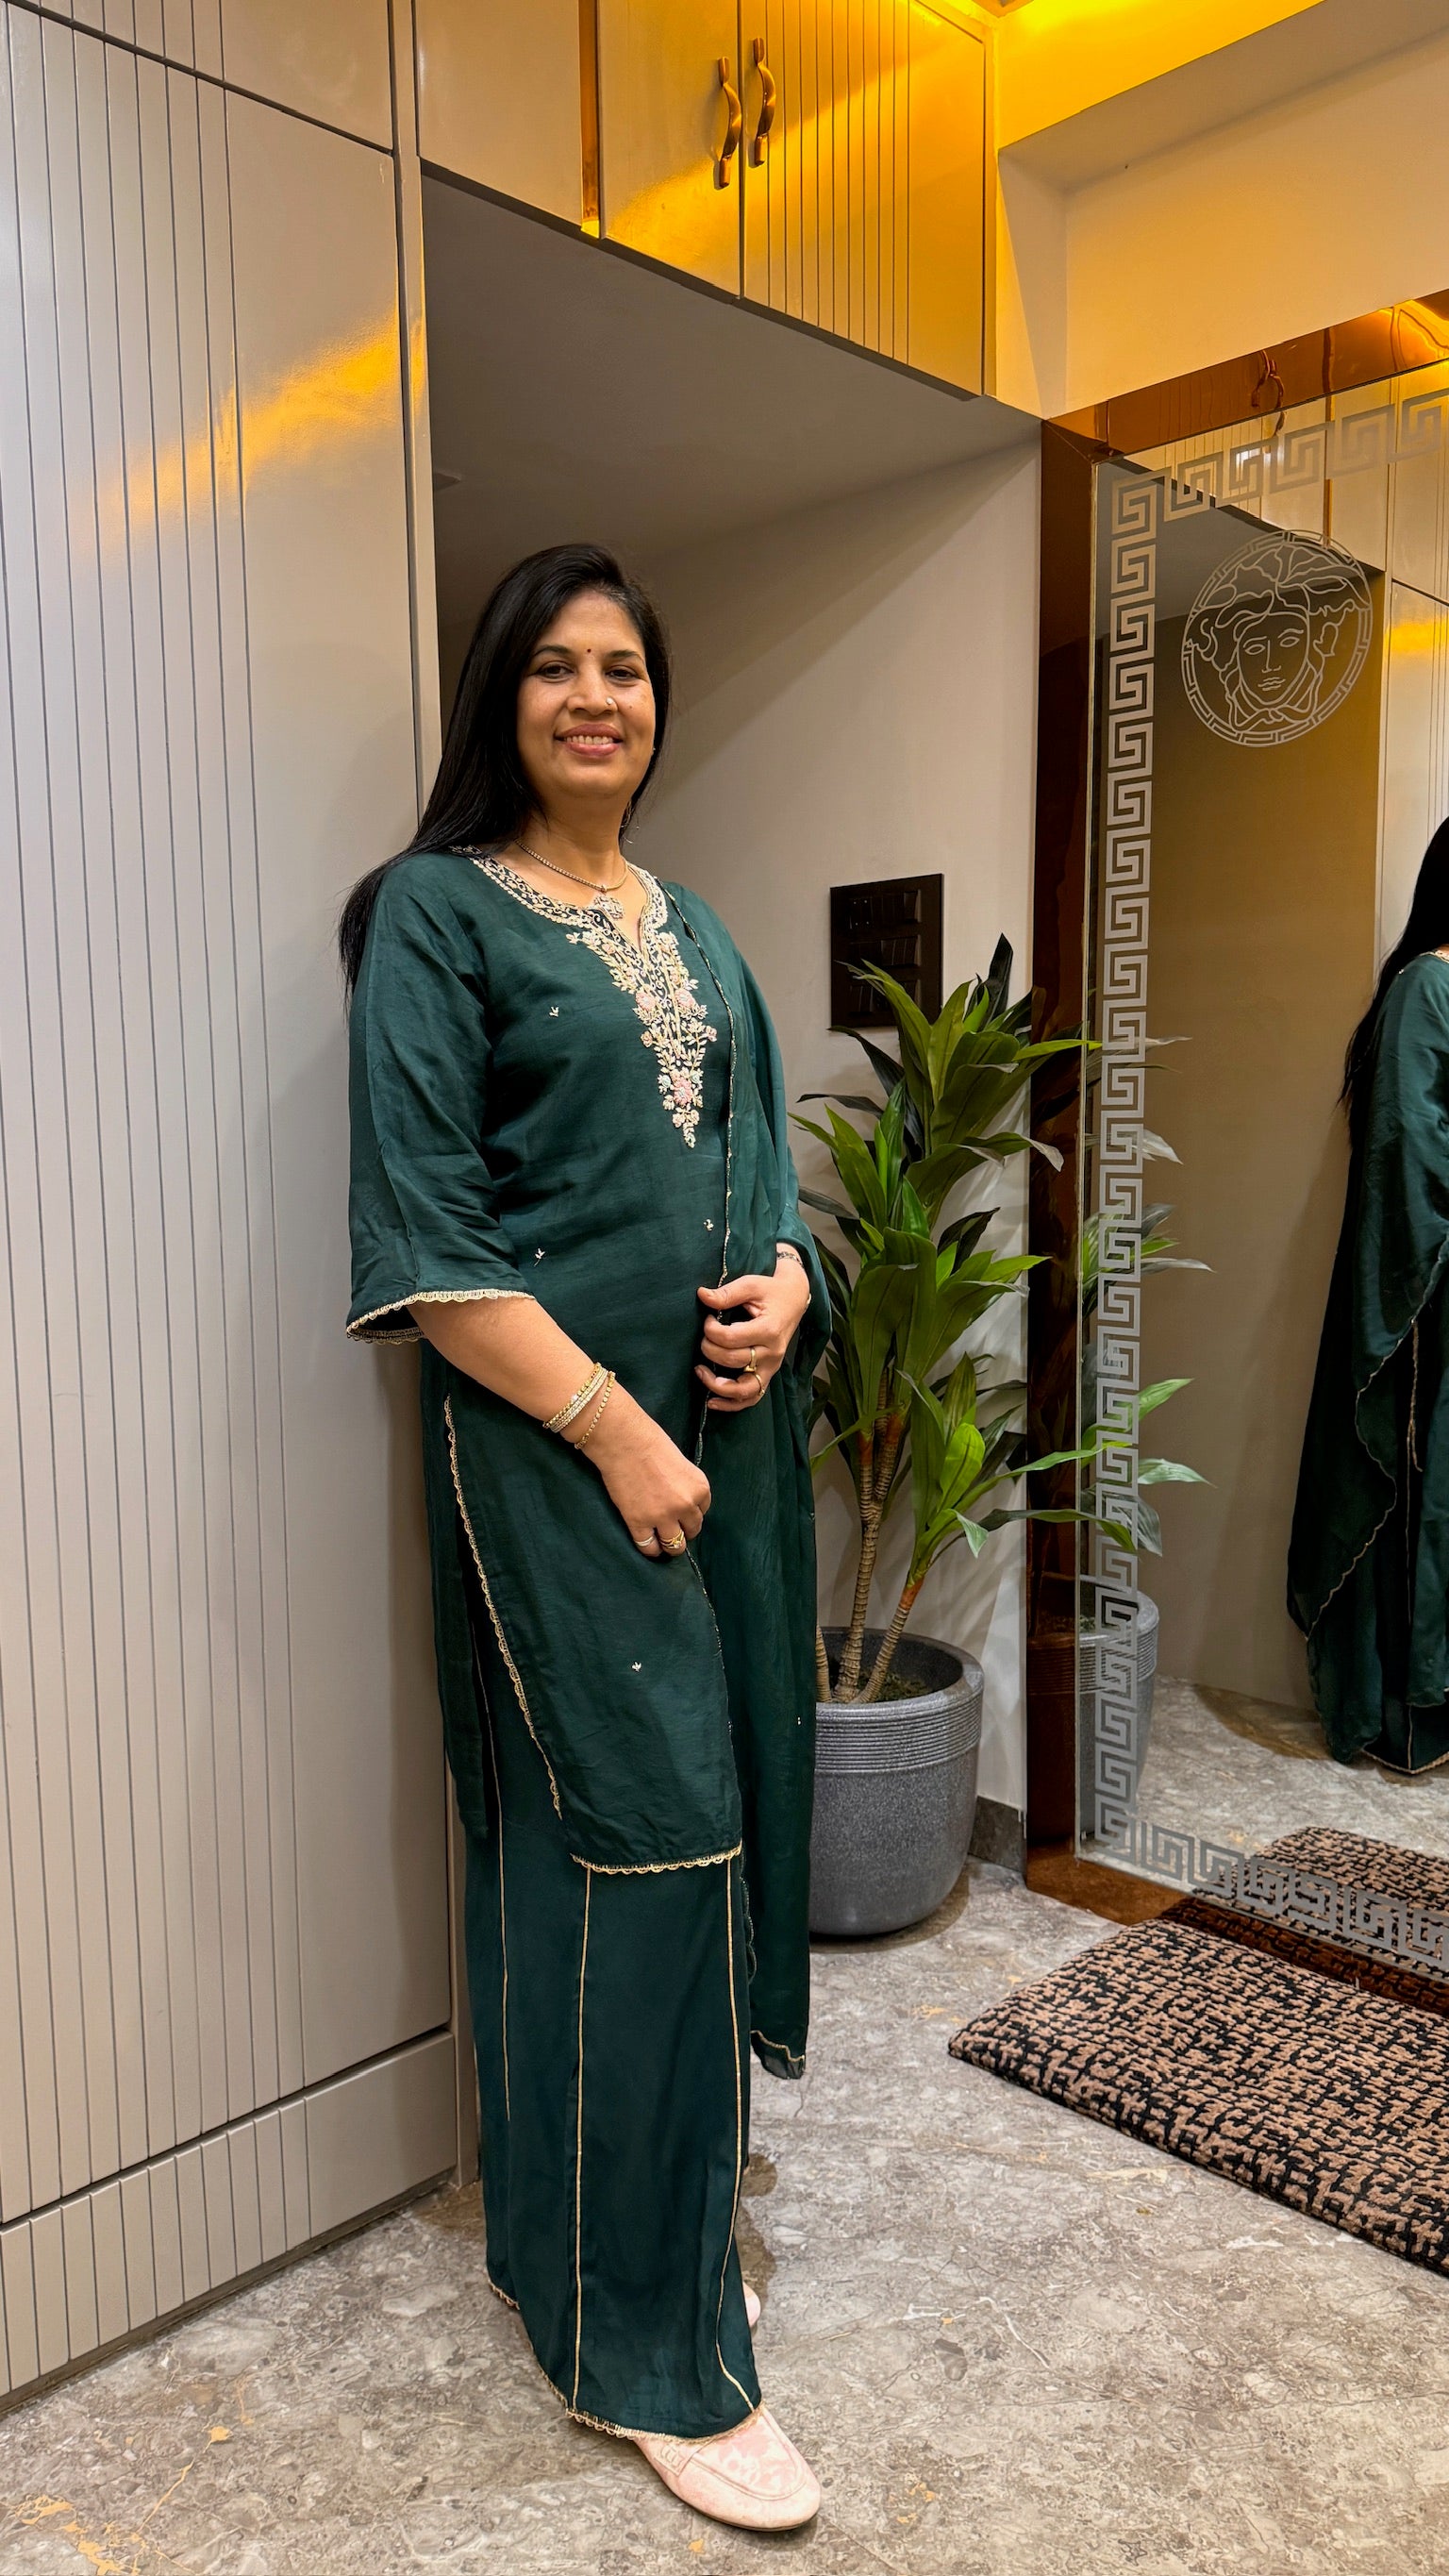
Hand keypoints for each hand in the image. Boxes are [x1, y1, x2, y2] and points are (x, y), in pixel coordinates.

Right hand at [575, 1381, 711, 1556]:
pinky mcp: (638, 1522)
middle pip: (692, 1530)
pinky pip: (649, 1548)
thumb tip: (682, 1504)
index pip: (703, 1511)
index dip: (691, 1511)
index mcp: (700, 1488)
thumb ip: (685, 1485)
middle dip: (683, 1529)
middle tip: (671, 1524)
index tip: (680, 1508)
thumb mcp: (681, 1464)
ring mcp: (662, 1516)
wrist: (623, 1440)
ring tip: (661, 1540)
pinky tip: (647, 1542)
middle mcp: (686, 1505)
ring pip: (675, 1546)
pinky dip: (649, 1549)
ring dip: (669, 1544)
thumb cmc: (650, 1442)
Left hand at [696, 1258, 812, 1411]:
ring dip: (717, 1385)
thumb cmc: (770, 1291)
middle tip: (704, 1336)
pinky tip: (712, 1402)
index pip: (731, 1338)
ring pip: (743, 1389)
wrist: (793, 1299)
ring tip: (699, 1372)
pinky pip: (751, 1398)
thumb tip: (702, 1295)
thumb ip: (727, 1293)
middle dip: (709, 1349)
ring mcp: (771, 1367)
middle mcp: (772, 1353)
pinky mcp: (768, 1374)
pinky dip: (731, 1404)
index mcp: (769, 1330)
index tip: (707, 1318)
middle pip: (733, 1360)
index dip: (710, 1330)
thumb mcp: (751, 1285)